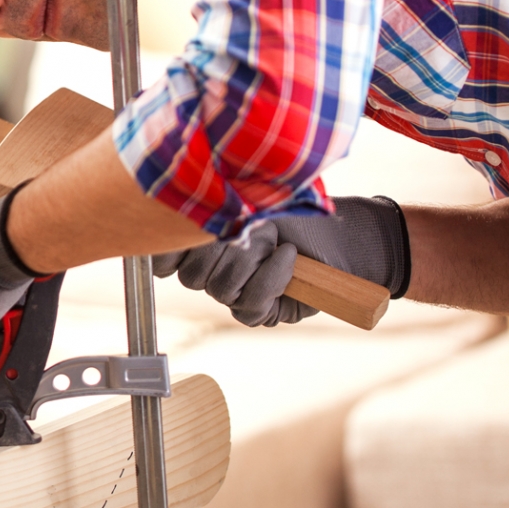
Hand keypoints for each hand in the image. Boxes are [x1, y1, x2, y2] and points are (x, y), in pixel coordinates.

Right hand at [153, 196, 408, 326]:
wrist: (345, 233)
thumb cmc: (297, 207)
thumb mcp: (250, 196)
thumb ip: (211, 201)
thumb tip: (176, 204)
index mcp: (203, 240)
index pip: (163, 259)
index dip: (170, 249)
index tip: (190, 227)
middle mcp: (215, 268)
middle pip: (190, 275)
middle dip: (221, 248)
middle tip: (248, 226)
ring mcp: (236, 292)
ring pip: (219, 290)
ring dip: (250, 261)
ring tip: (272, 239)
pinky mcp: (260, 311)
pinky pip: (248, 305)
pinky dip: (272, 279)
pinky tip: (288, 258)